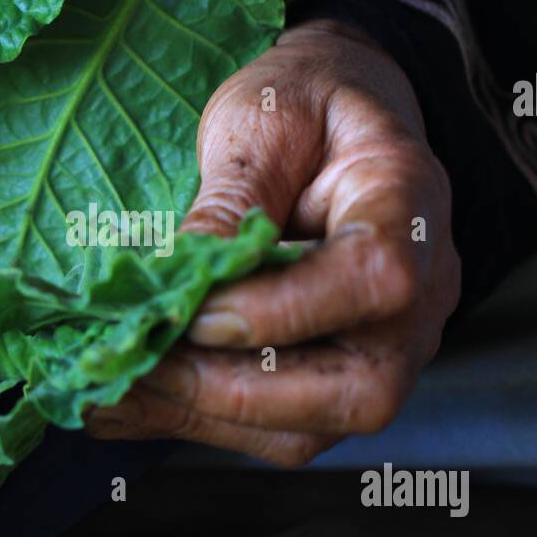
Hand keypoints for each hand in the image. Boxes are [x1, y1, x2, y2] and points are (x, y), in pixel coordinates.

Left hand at [88, 21, 460, 464]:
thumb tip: (181, 273)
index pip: (374, 280)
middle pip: (355, 390)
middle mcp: (420, 300)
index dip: (282, 310)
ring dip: (202, 415)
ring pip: (309, 430)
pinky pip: (276, 432)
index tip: (195, 311)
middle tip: (138, 359)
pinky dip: (196, 422)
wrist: (335, 119)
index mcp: (411, 209)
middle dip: (230, 389)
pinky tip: (130, 398)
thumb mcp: (264, 117)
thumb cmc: (305, 104)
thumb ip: (234, 193)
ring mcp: (384, 351)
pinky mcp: (335, 382)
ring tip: (116, 384)